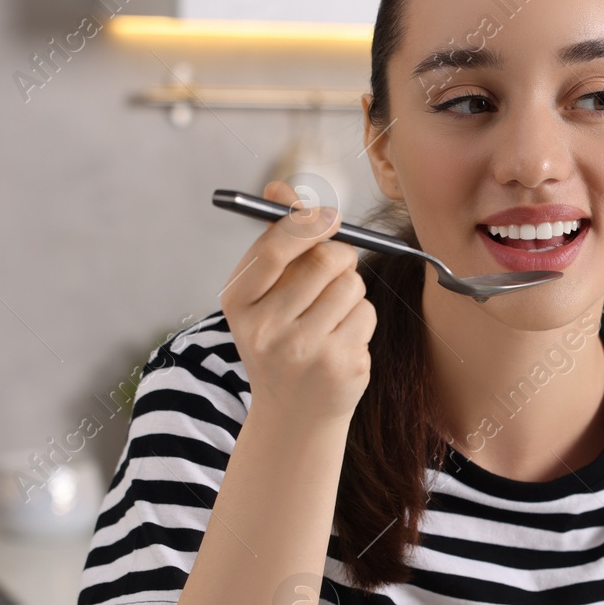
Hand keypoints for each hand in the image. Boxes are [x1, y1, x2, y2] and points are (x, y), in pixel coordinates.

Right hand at [219, 179, 375, 425]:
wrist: (293, 416)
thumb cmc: (279, 341)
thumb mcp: (262, 297)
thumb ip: (273, 242)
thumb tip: (279, 188)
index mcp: (238, 304)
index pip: (274, 248)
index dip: (307, 223)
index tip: (331, 216)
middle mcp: (266, 330)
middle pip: (323, 260)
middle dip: (339, 254)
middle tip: (336, 264)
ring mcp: (304, 352)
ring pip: (351, 285)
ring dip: (350, 288)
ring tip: (332, 313)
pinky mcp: (340, 366)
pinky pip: (365, 313)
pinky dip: (361, 317)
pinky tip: (341, 339)